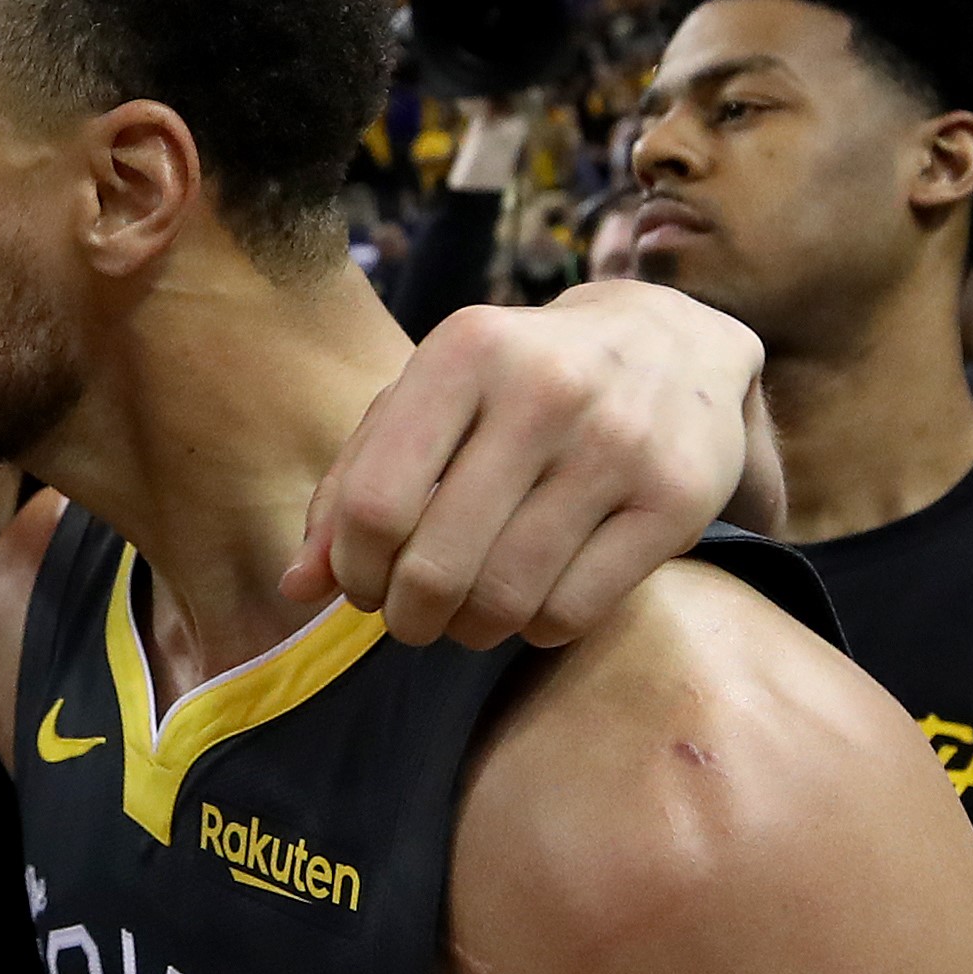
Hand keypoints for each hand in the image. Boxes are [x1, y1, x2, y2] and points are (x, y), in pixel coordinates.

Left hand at [286, 279, 775, 646]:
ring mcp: (619, 446)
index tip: (360, 583)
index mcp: (466, 353)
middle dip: (406, 614)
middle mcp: (547, 391)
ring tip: (461, 616)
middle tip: (409, 615)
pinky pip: (573, 610)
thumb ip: (350, 485)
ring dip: (466, 629)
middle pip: (435, 563)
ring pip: (505, 597)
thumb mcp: (424, 403)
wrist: (673, 344)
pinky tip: (529, 602)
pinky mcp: (676, 501)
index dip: (352, 569)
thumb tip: (296, 586)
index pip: (374, 504)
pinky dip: (534, 628)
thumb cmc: (515, 383)